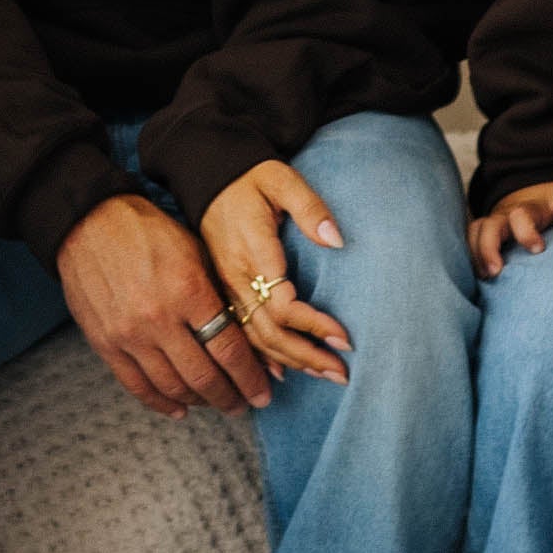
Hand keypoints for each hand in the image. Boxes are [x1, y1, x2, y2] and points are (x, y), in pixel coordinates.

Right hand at [60, 191, 271, 418]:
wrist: (89, 222)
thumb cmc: (149, 231)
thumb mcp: (195, 251)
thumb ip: (216, 295)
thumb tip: (243, 334)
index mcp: (189, 291)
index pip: (229, 350)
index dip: (250, 378)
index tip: (262, 392)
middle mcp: (159, 319)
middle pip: (204, 376)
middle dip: (230, 397)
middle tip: (244, 404)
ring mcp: (129, 335)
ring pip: (173, 386)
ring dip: (200, 401)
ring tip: (215, 404)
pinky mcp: (105, 343)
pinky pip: (136, 386)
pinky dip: (161, 403)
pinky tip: (179, 409)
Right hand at [197, 162, 349, 383]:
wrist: (207, 177)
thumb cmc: (250, 178)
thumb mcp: (281, 178)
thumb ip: (310, 207)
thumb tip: (336, 240)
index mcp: (252, 252)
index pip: (283, 304)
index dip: (314, 325)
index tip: (345, 338)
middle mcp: (235, 278)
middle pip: (270, 332)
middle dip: (307, 356)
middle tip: (342, 373)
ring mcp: (225, 288)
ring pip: (255, 339)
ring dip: (291, 361)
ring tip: (324, 375)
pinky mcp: (221, 292)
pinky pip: (239, 334)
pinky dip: (262, 358)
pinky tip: (283, 373)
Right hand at [470, 177, 552, 280]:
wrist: (536, 194)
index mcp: (528, 208)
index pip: (520, 216)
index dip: (526, 232)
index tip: (538, 249)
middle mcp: (505, 216)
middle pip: (488, 227)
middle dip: (488, 248)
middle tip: (496, 272)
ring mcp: (493, 226)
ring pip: (474, 235)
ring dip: (475, 256)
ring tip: (485, 278)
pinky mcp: (485, 237)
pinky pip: (470, 245)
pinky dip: (471, 260)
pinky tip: (479, 280)